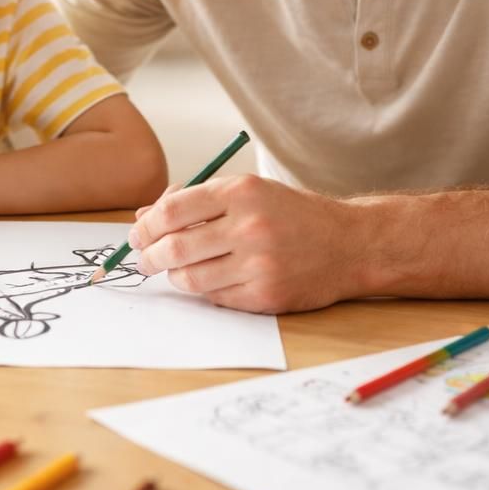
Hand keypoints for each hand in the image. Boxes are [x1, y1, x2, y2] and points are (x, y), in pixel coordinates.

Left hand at [128, 174, 357, 313]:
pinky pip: (215, 297)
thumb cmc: (293, 215)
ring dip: (173, 276)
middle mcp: (250, 227)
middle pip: (174, 248)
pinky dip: (203, 290)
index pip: (172, 210)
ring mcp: (259, 265)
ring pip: (190, 278)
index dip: (147, 225)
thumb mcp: (249, 192)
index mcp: (242, 193)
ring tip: (174, 270)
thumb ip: (197, 200)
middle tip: (143, 258)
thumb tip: (144, 217)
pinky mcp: (266, 296)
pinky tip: (208, 279)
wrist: (350, 245)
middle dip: (148, 256)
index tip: (138, 233)